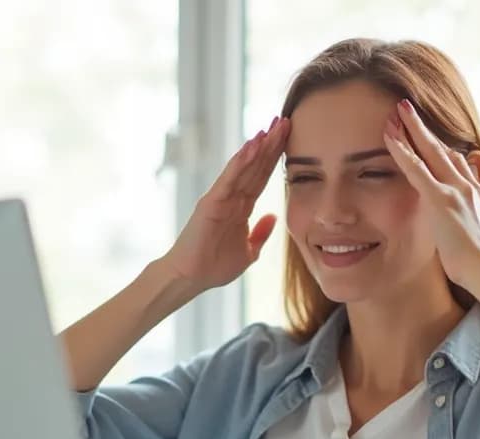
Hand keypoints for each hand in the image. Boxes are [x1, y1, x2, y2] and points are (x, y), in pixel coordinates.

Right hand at [159, 116, 288, 292]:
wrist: (190, 279)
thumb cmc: (213, 267)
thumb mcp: (248, 251)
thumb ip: (260, 234)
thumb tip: (273, 216)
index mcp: (241, 207)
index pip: (262, 176)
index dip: (275, 157)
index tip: (289, 137)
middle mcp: (232, 198)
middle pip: (256, 166)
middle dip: (271, 144)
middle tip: (284, 120)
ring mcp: (221, 197)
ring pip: (244, 167)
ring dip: (259, 146)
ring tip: (272, 126)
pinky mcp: (211, 202)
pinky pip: (229, 178)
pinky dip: (241, 161)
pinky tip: (253, 145)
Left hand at [382, 99, 479, 300]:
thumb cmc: (479, 264)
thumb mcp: (475, 237)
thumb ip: (468, 222)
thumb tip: (463, 222)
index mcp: (474, 195)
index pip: (456, 162)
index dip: (440, 147)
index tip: (429, 136)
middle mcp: (466, 186)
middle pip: (443, 149)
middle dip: (424, 128)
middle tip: (407, 109)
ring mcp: (454, 190)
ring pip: (430, 151)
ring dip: (412, 130)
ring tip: (396, 112)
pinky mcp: (440, 200)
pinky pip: (416, 169)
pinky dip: (402, 151)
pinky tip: (389, 136)